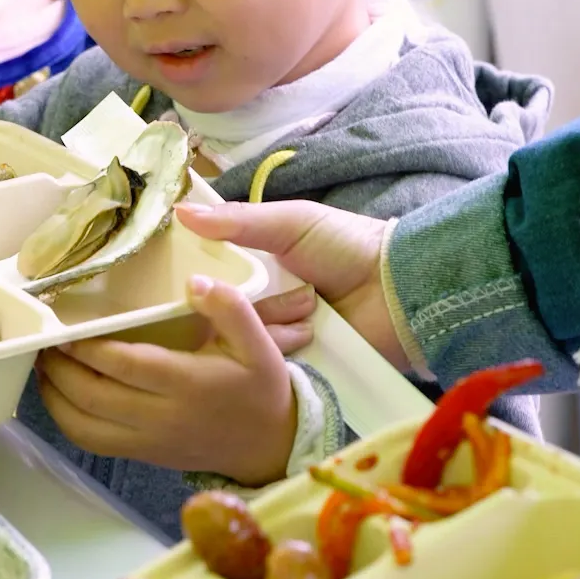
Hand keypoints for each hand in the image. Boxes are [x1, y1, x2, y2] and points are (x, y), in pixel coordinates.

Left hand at [35, 274, 319, 484]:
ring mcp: (148, 442)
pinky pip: (92, 442)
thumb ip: (229, 307)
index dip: (88, 348)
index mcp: (188, 385)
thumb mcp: (258, 343)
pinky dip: (66, 419)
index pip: (126, 366)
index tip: (64, 328)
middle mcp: (162, 418)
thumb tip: (193, 282)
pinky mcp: (141, 455)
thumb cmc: (259, 388)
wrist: (270, 446)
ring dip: (54, 396)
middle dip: (59, 368)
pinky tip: (60, 393)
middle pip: (93, 397)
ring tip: (43, 364)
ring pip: (84, 426)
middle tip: (42, 341)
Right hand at [175, 201, 406, 369]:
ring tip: (306, 308)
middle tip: (246, 296)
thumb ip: (238, 221)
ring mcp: (279, 339)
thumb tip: (180, 211)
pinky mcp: (297, 367)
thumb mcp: (291, 223)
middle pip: (222, 315)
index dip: (199, 280)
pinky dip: (277, 353)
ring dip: (268, 324)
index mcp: (257, 270)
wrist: (399, 289)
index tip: (185, 278)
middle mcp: (262, 306)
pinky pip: (268, 367)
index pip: (213, 280)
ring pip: (243, 341)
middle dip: (234, 305)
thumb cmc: (346, 247)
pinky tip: (300, 336)